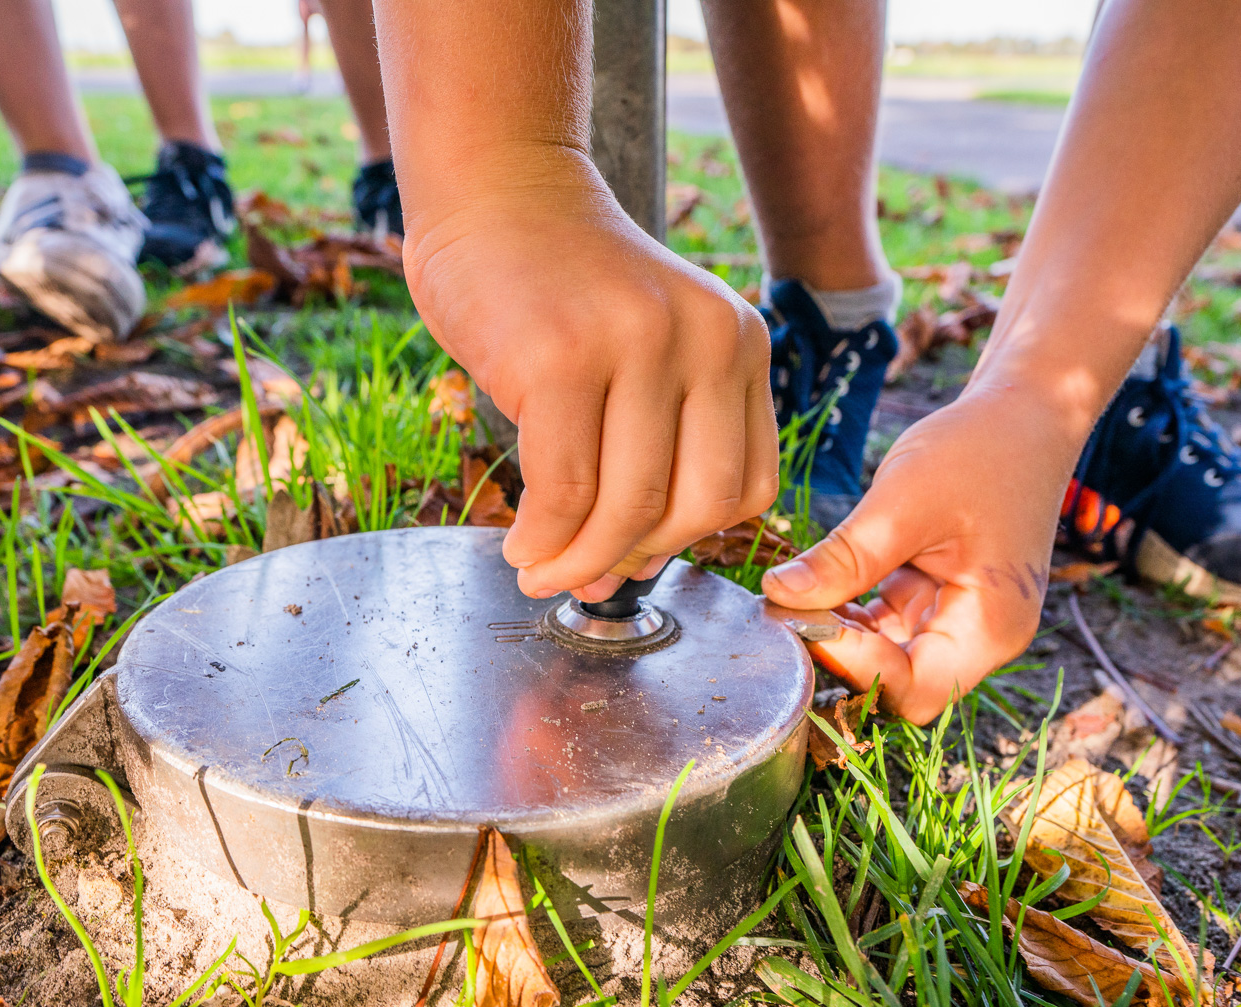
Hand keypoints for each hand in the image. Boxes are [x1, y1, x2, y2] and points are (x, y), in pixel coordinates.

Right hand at [403, 157, 777, 600]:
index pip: (744, 486)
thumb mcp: (643, 355)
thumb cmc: (560, 292)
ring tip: (537, 569)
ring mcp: (636, 343)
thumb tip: (611, 577)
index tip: (631, 557)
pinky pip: (562, 485)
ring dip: (578, 560)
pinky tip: (519, 544)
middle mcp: (705, 338)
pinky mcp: (562, 356)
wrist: (497, 193)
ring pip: (626, 503)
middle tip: (578, 579)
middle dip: (632, 560)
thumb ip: (646, 451)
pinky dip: (540, 535)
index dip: (686, 541)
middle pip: (692, 504)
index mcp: (740, 343)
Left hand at [760, 384, 1086, 722]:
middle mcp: (981, 638)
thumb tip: (778, 597)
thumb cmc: (979, 451)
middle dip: (842, 656)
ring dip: (840, 637)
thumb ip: (844, 559)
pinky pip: (887, 630)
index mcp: (991, 627)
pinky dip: (850, 616)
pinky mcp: (938, 601)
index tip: (801, 620)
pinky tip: (816, 586)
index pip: (915, 688)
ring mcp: (960, 622)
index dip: (855, 667)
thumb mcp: (904, 503)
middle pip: (901, 685)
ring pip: (887, 660)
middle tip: (785, 615)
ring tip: (793, 597)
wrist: (1023, 414)